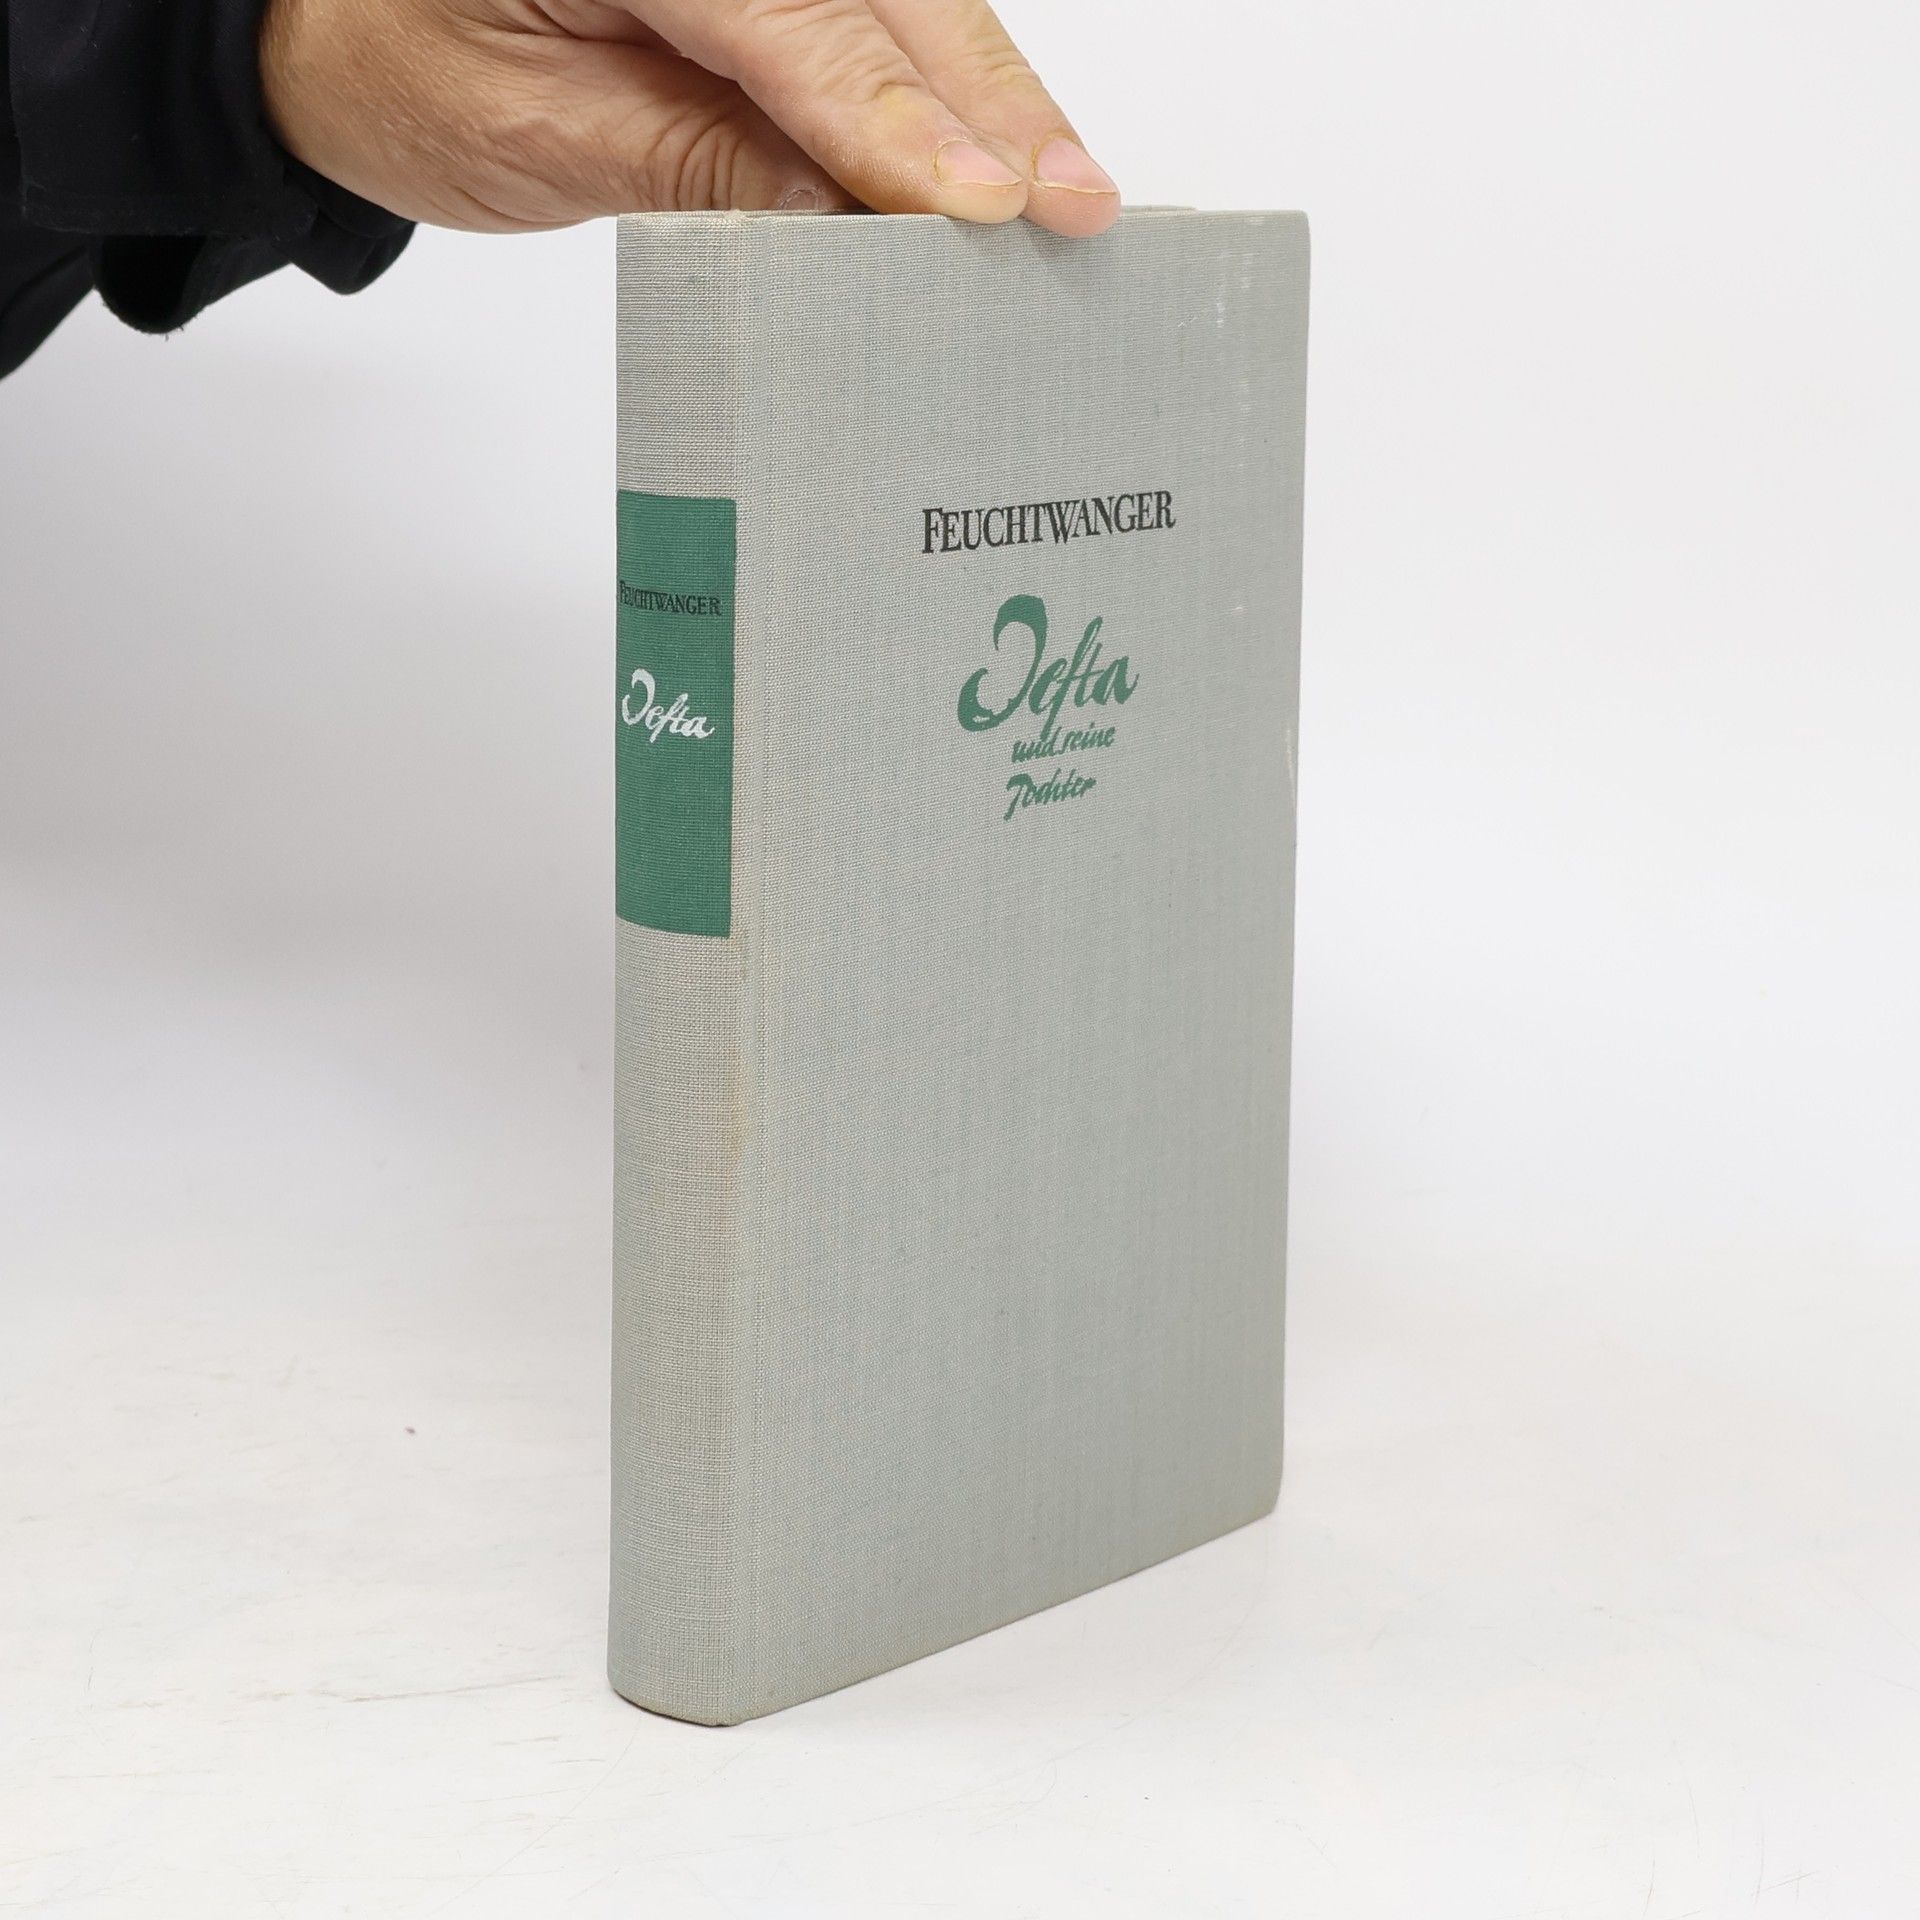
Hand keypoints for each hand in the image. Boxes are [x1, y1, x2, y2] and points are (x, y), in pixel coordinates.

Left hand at [260, 0, 1120, 237]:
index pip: (792, 19)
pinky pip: (876, 11)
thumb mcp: (534, 133)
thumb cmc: (406, 68)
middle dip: (986, 99)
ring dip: (990, 92)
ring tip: (1066, 190)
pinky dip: (942, 85)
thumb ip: (694, 161)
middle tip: (1075, 205)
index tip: (982, 205)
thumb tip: (847, 218)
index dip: (894, 119)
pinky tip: (1001, 153)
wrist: (349, 28)